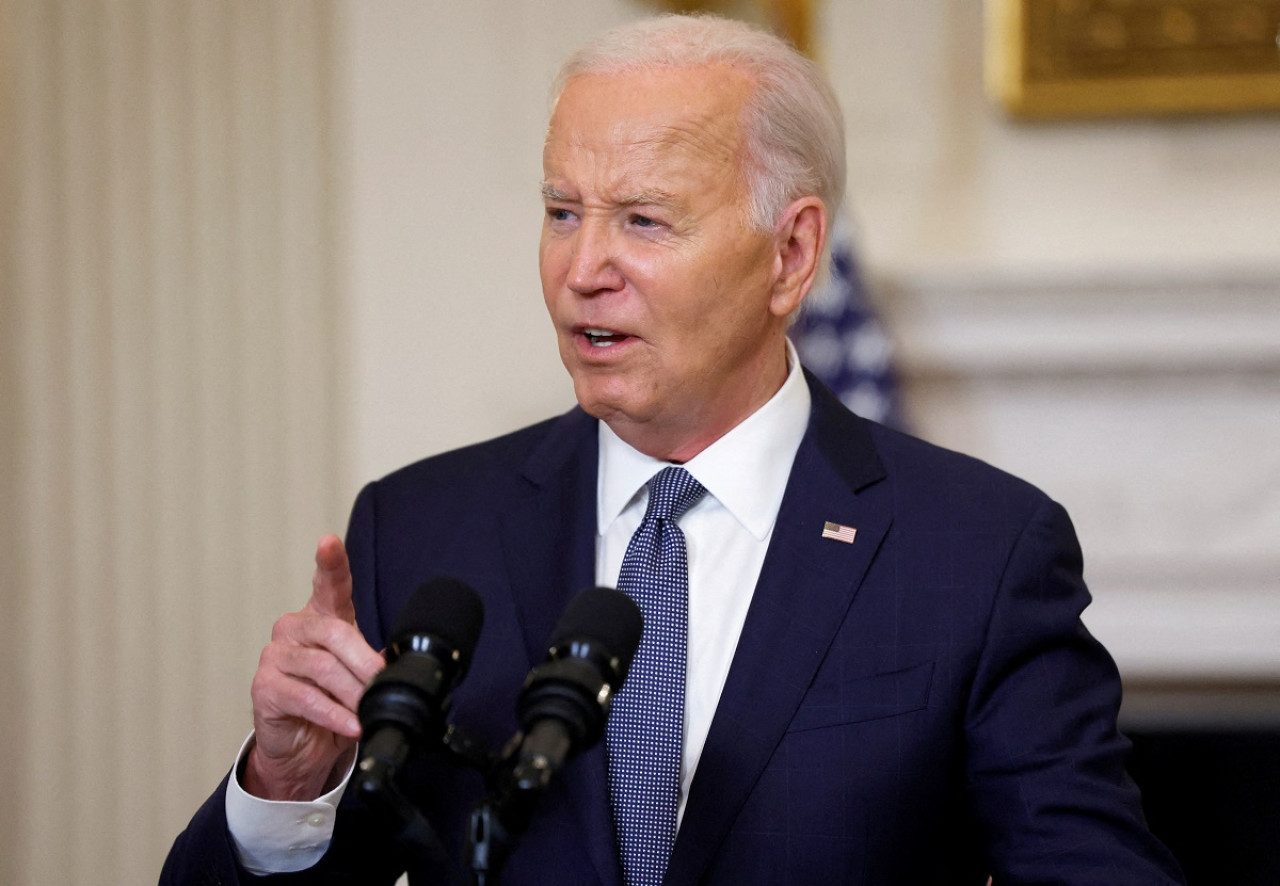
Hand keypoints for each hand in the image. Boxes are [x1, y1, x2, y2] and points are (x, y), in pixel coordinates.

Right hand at [242, 535, 385, 799]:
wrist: (304, 746)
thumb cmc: (334, 701)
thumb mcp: (360, 675)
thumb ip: (375, 660)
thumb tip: (399, 662)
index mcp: (321, 617)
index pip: (327, 584)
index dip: (330, 562)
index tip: (328, 542)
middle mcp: (295, 629)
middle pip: (335, 634)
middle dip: (365, 662)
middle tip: (384, 683)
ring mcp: (275, 657)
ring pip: (322, 668)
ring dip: (353, 694)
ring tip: (370, 711)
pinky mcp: (265, 688)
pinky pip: (306, 698)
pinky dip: (335, 715)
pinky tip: (352, 725)